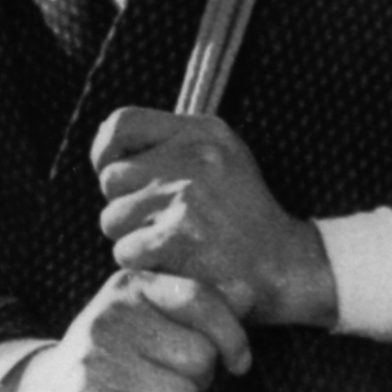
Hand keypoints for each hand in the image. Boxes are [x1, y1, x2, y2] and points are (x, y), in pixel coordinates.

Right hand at [4, 269, 249, 391]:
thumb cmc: (112, 353)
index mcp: (130, 286)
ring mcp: (96, 360)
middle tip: (168, 381)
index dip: (232, 334)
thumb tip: (249, 293)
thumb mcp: (149, 317)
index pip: (199, 298)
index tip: (238, 362)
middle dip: (197, 380)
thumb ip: (199, 306)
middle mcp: (110, 315)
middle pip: (199, 357)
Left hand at [92, 107, 336, 327]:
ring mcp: (186, 195)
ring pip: (112, 218)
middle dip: (125, 205)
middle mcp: (194, 155)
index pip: (122, 123)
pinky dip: (142, 264)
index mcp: (203, 132)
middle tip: (159, 222)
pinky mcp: (179, 236)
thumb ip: (170, 143)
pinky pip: (126, 250)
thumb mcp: (221, 157)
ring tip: (170, 243)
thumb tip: (105, 143)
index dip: (104, 150)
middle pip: (111, 177)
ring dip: (131, 238)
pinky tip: (173, 264)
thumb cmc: (243, 214)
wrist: (286, 267)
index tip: (113, 173)